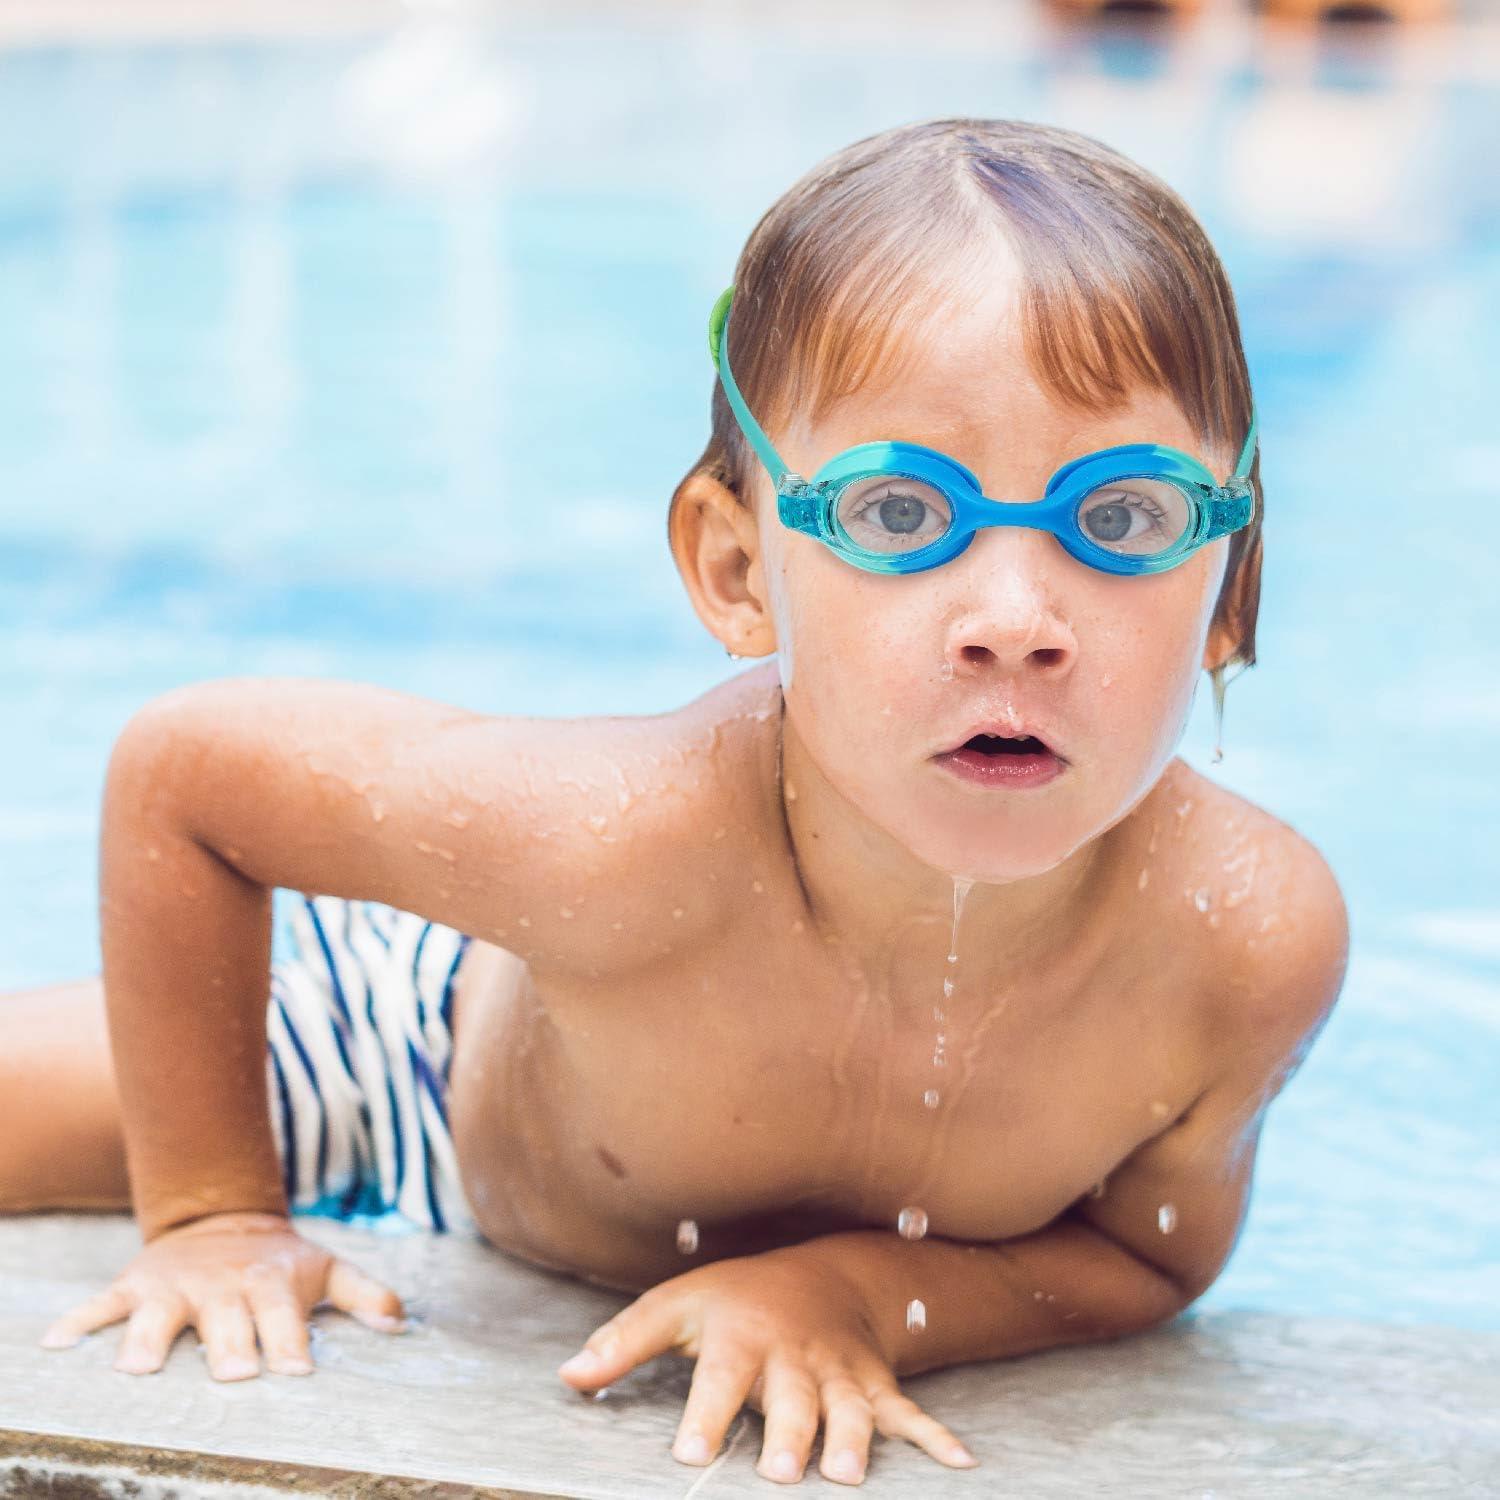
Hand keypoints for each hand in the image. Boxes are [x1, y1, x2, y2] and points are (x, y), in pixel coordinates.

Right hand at [37, 1210, 405, 1380]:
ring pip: (158, 1315)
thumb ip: (365, 1295)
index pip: (284, 1319)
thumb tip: (402, 1323)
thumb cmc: (280, 1264)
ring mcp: (174, 1286)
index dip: (290, 1346)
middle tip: (230, 1374)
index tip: (297, 1374)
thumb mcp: (326, 1270)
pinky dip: (79, 1321)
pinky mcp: (135, 1285)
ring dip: (148, 1339)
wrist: (222, 1217)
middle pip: (225, 1323)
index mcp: (270, 1286)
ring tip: (137, 1369)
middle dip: (227, 1347)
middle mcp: (223, 1288)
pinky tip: (56, 1344)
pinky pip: (100, 1303)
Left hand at [556, 1245, 977, 1485]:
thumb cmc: (732, 1299)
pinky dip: (934, 1436)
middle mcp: (791, 1356)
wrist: (818, 1274)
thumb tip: (566, 1377)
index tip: (687, 1452)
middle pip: (791, 1398)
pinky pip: (905, 1410)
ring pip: (848, 1407)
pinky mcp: (872, 1383)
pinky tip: (960, 1462)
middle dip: (789, 1432)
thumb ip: (622, 1343)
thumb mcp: (674, 1307)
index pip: (717, 1378)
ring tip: (847, 1476)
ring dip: (851, 1439)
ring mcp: (838, 1371)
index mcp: (738, 1338)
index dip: (703, 1415)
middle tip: (782, 1470)